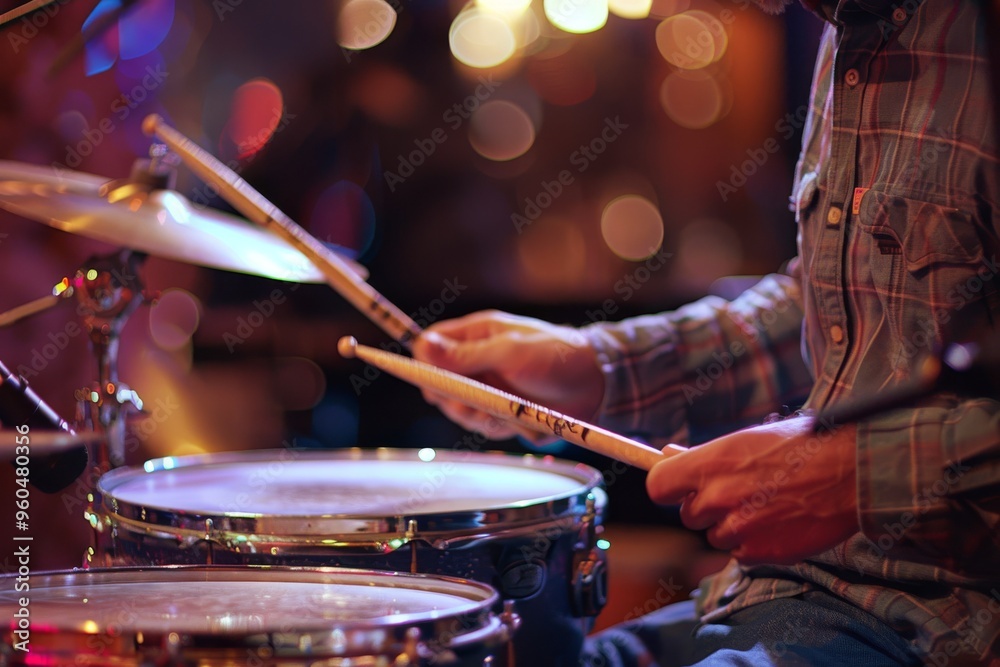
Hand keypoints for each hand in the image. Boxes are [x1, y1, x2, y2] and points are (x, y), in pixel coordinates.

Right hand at [411, 310, 604, 439]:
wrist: (597, 385)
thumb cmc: (556, 357)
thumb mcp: (509, 352)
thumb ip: (465, 354)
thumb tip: (422, 346)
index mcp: (476, 334)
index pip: (431, 345)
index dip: (425, 364)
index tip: (432, 381)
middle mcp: (477, 361)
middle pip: (439, 383)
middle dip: (450, 398)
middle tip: (468, 404)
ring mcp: (489, 387)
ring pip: (459, 408)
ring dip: (473, 416)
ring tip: (497, 413)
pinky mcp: (502, 410)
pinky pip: (482, 425)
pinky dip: (493, 426)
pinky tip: (511, 421)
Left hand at [647, 415, 857, 564]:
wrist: (854, 472)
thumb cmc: (804, 446)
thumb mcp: (749, 438)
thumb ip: (706, 455)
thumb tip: (669, 455)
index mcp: (713, 462)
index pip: (658, 486)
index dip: (668, 488)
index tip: (679, 488)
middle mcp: (719, 497)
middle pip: (689, 515)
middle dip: (707, 508)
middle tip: (741, 492)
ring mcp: (740, 528)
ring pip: (716, 536)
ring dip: (732, 526)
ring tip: (768, 504)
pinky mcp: (761, 553)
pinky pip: (742, 554)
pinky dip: (755, 543)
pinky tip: (780, 522)